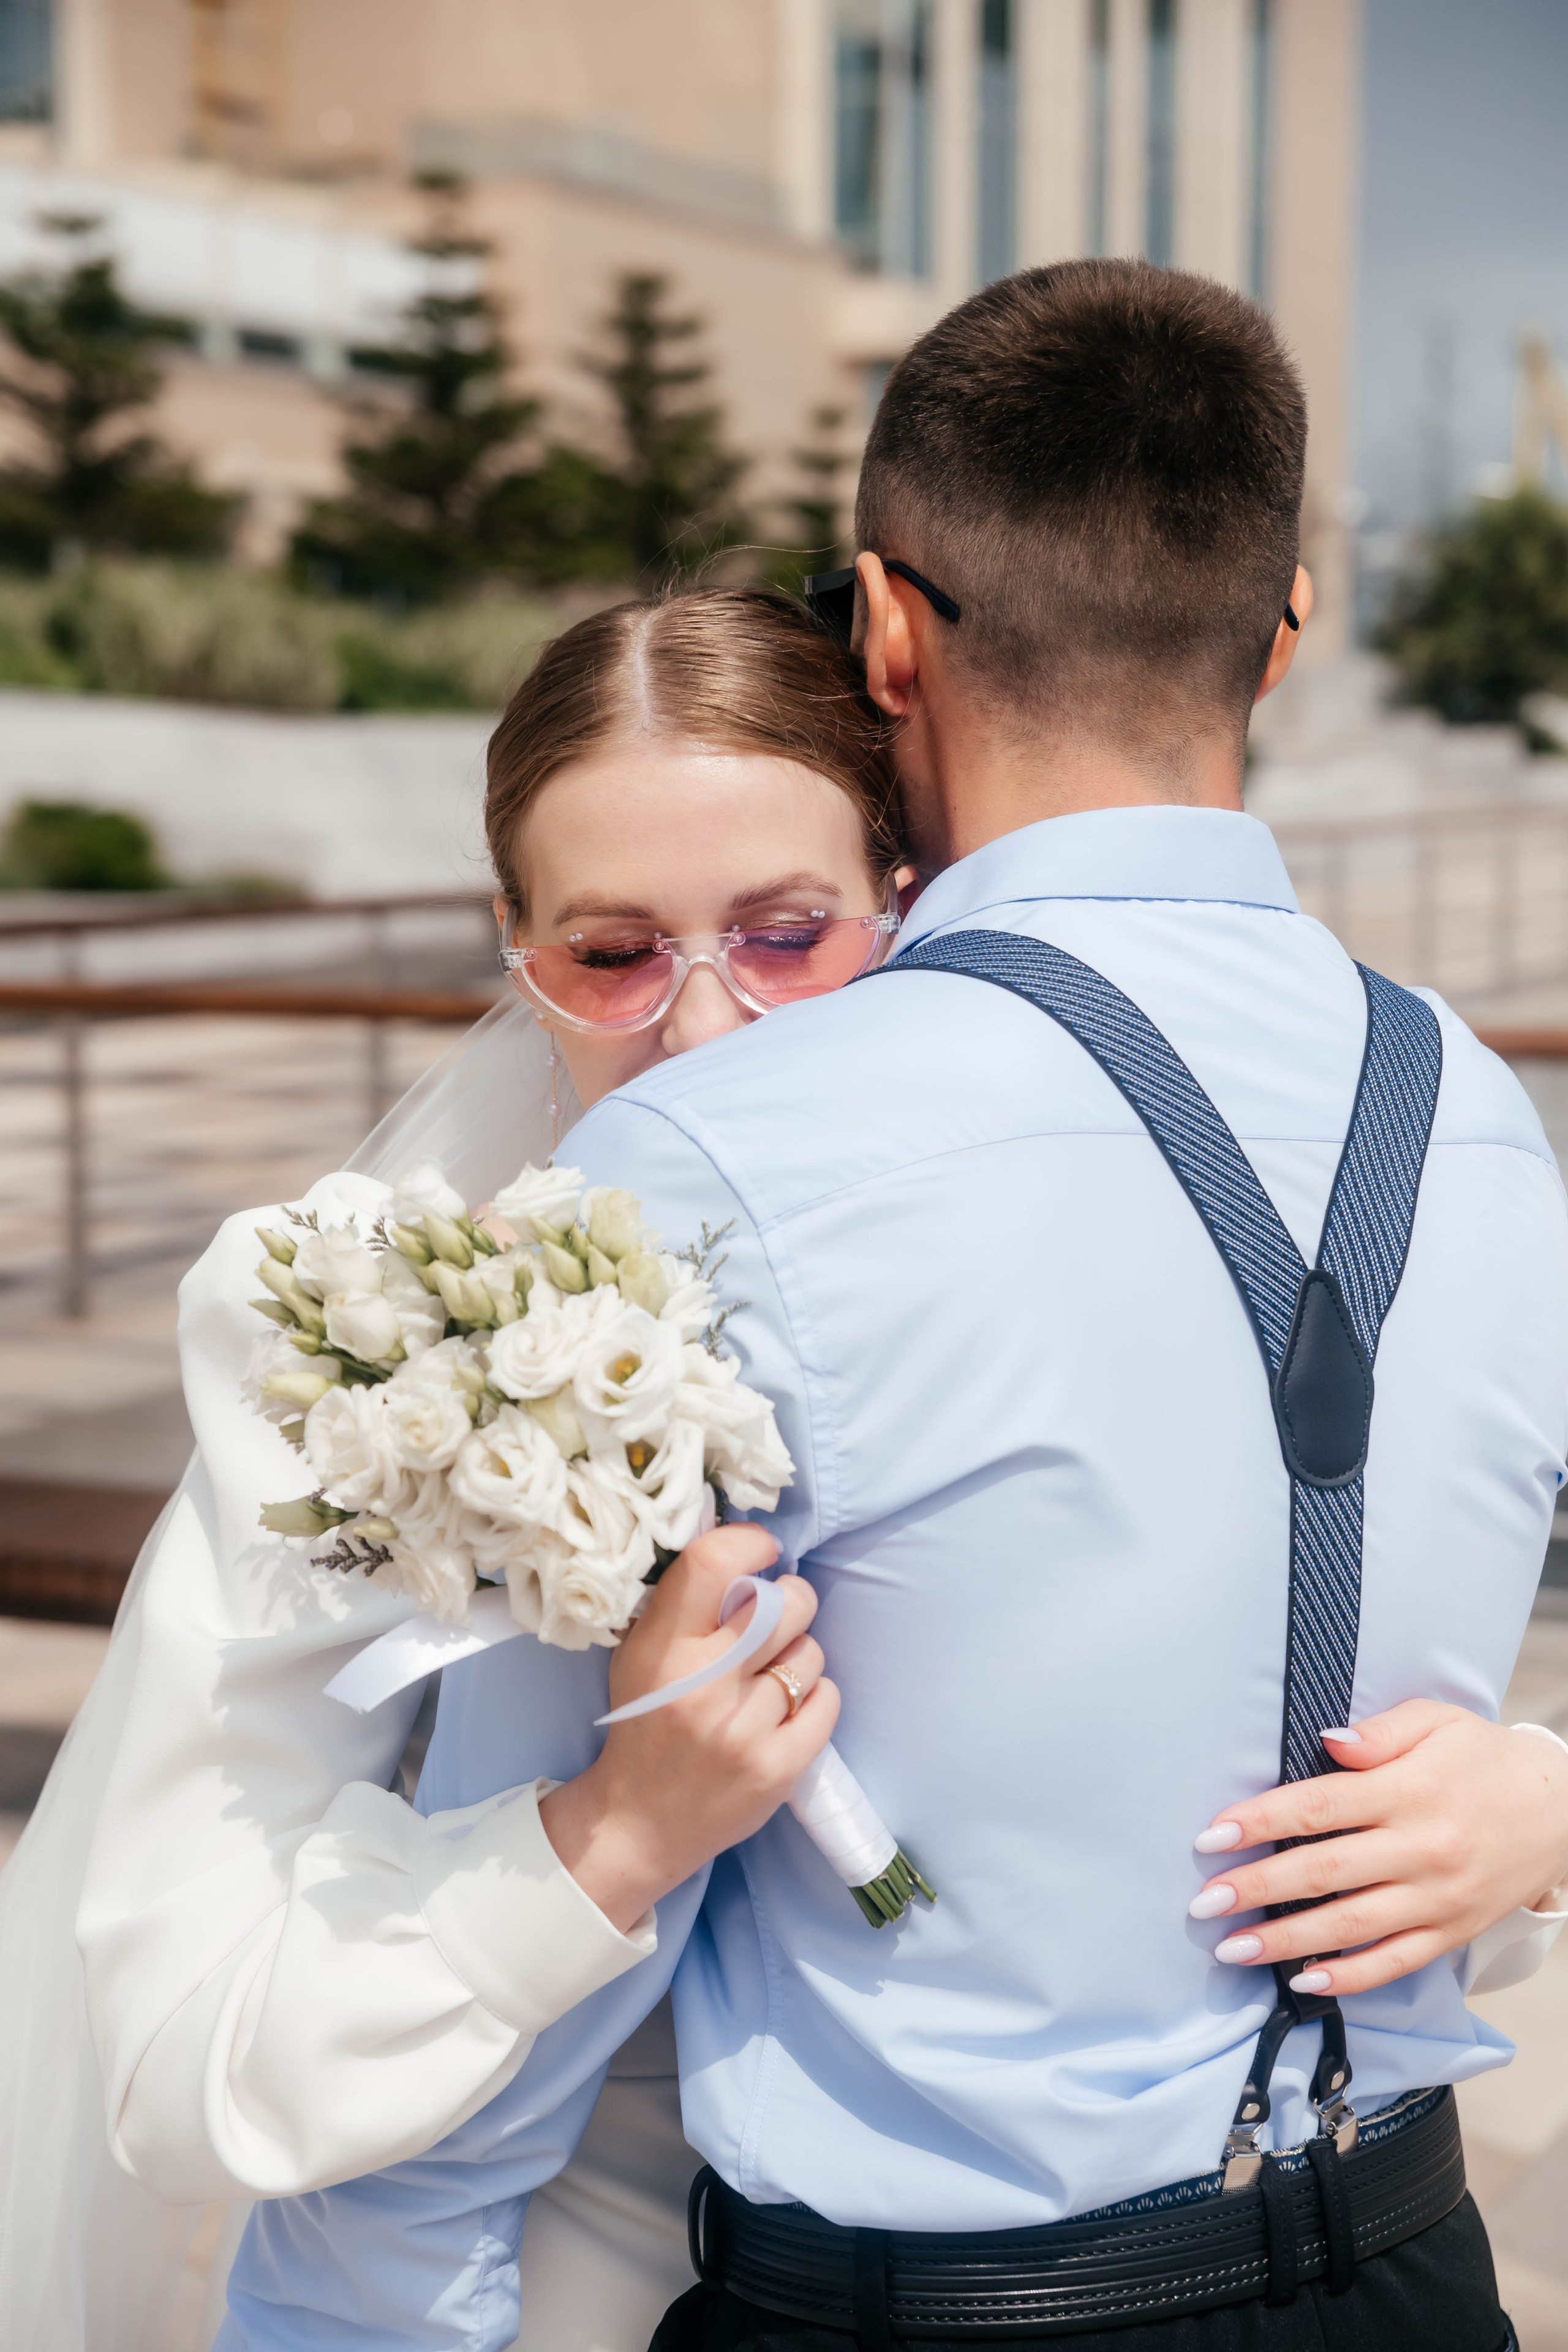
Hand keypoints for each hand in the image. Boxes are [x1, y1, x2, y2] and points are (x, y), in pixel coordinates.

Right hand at [539, 1523, 838, 1932]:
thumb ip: (685, 1602)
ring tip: (770, 1676)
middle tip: (775, 1615)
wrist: (641, 1822)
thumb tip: (740, 1536)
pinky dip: (814, 1697)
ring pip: (811, 1653)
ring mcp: (744, 1732)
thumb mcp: (643, 1653)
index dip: (751, 1543)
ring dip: (798, 1656)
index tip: (762, 1550)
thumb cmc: (646, 1724)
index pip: (716, 1564)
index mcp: (663, 1651)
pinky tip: (785, 1708)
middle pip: (786, 1605)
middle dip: (790, 1600)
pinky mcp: (778, 1769)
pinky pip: (827, 1699)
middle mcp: (703, 1688)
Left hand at [1188, 1701, 1567, 1996]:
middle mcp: (1420, 1849)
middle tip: (1204, 1902)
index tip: (1213, 1834)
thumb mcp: (1436, 1722)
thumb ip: (1378, 1733)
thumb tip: (1326, 1743)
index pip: (1319, 1806)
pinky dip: (1349, 1977)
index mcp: (1408, 1791)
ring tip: (1233, 1948)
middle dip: (1257, 1888)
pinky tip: (1304, 1980)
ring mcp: (1437, 1897)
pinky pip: (1394, 1961)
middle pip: (1324, 1872)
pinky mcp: (1451, 1932)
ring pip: (1351, 1925)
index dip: (1261, 1821)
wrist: (1562, 1809)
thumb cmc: (1483, 1760)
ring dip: (1286, 1940)